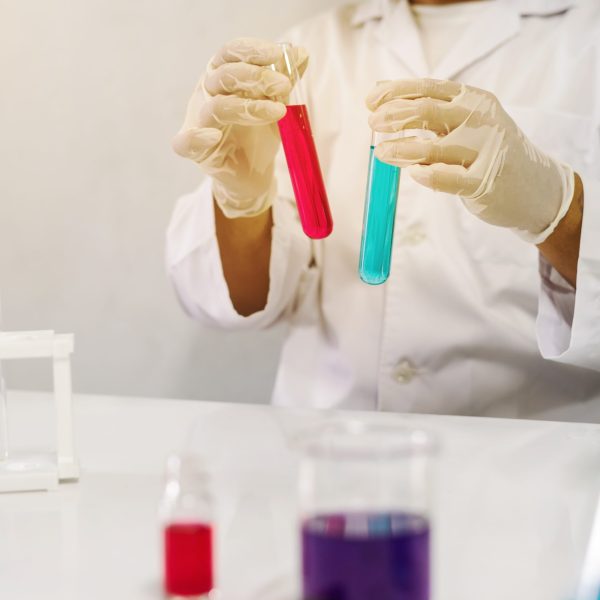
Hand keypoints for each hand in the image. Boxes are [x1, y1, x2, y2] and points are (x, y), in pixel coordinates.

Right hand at [173, 38, 307, 217]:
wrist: (255, 174)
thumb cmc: (260, 134)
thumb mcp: (277, 103)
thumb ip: (285, 79)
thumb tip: (301, 52)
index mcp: (223, 77)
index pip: (229, 53)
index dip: (251, 50)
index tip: (278, 53)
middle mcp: (207, 94)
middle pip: (223, 76)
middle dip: (256, 76)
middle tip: (284, 85)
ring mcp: (200, 121)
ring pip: (216, 107)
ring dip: (248, 106)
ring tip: (278, 111)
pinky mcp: (197, 152)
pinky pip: (186, 142)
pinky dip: (197, 138)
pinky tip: (214, 136)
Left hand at [366, 79, 573, 242]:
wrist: (535, 186)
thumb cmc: (489, 151)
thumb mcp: (465, 121)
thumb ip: (428, 107)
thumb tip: (381, 88)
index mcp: (473, 100)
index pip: (428, 88)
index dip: (395, 92)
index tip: (370, 100)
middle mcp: (479, 121)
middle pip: (426, 111)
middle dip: (394, 116)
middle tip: (373, 123)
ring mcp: (483, 151)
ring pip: (431, 148)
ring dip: (400, 148)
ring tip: (381, 151)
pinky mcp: (483, 183)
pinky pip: (446, 178)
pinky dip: (425, 174)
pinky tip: (412, 173)